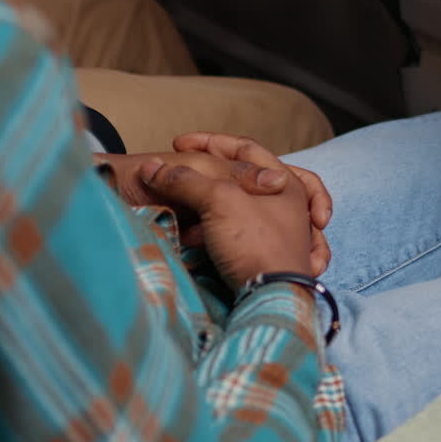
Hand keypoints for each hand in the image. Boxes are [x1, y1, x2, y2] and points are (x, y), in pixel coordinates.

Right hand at [100, 151, 290, 246]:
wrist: (268, 300)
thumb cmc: (254, 243)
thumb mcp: (219, 200)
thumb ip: (186, 178)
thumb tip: (152, 169)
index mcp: (287, 182)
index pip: (245, 148)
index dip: (209, 141)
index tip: (178, 145)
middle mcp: (288, 206)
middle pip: (243, 178)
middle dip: (212, 176)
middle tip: (184, 172)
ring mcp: (277, 234)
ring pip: (238, 209)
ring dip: (211, 208)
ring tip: (186, 213)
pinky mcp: (262, 258)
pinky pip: (233, 236)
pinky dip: (213, 234)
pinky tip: (194, 239)